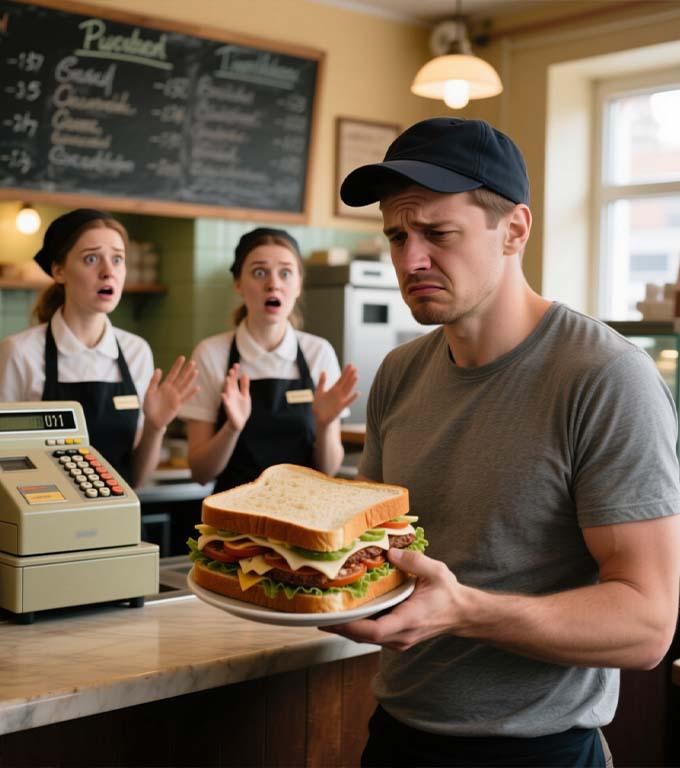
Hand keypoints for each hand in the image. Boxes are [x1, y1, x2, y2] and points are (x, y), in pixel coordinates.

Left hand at [143, 356, 198, 430]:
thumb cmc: (149, 406)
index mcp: (164, 386)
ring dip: (190, 379)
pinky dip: (192, 393)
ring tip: (196, 371)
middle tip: (193, 362)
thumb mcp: (149, 392)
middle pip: (180, 378)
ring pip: (184, 386)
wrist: (152, 420)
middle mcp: (171, 390)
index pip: (172, 373)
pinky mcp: (178, 405)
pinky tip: (197, 388)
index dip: (177, 366)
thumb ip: (154, 382)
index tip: (182, 357)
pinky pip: (186, 398)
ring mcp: (176, 397)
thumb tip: (158, 369)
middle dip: (186, 370)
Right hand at [221, 362, 250, 431]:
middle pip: (230, 384)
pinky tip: (223, 395)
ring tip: (227, 379)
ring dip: (226, 386)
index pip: (235, 380)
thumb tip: (245, 375)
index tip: (236, 364)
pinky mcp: (229, 408)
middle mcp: (231, 394)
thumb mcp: (245, 395)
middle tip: (232, 370)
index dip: (235, 373)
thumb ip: (245, 386)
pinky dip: (224, 399)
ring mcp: (229, 401)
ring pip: (227, 392)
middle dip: (231, 377)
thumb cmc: (242, 408)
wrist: (240, 421)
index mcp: (235, 391)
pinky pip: (226, 403)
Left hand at [312, 364, 358, 427]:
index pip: (341, 379)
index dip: (345, 372)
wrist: (318, 418)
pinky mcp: (341, 407)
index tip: (350, 365)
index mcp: (333, 390)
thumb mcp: (318, 392)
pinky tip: (357, 393)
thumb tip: (324, 371)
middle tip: (355, 367)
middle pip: (345, 383)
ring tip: (356, 376)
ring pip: (347, 390)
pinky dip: (353, 398)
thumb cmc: (318, 406)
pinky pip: (348, 402)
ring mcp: (340, 400)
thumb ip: (322, 382)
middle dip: (349, 375)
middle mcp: (338, 394)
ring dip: (352, 383)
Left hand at [323, 548, 461, 650]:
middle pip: (363, 636)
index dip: (351, 627)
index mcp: (410, 620)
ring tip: (324, 612)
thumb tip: (390, 552)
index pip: (376, 630)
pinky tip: (345, 612)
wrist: (461, 614)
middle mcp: (401, 636)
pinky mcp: (396, 638)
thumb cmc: (448, 594)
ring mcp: (398, 640)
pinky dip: (356, 625)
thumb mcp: (435, 571)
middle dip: (340, 626)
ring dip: (346, 627)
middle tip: (316, 612)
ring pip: (366, 638)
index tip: (332, 618)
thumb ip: (413, 561)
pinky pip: (371, 635)